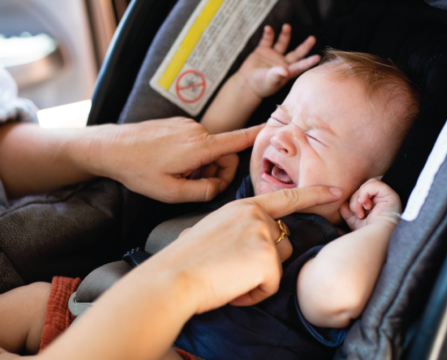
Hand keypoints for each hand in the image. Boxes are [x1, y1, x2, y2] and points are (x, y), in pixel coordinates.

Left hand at [87, 118, 262, 202]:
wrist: (111, 147)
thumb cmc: (138, 170)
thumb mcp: (171, 192)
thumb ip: (202, 192)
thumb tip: (217, 187)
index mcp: (199, 147)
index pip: (237, 139)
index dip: (257, 135)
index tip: (273, 128)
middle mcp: (197, 131)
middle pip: (224, 153)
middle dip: (217, 171)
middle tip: (195, 185)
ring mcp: (187, 125)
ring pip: (209, 149)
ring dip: (202, 165)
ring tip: (178, 175)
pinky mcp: (178, 124)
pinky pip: (196, 141)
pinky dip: (192, 156)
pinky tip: (172, 164)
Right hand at [161, 185, 341, 313]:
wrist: (173, 277)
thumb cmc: (187, 259)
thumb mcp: (212, 230)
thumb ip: (236, 229)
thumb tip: (243, 245)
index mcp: (243, 206)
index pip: (286, 197)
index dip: (314, 193)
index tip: (335, 190)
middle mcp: (257, 215)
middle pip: (284, 242)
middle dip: (267, 260)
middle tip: (234, 269)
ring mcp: (263, 234)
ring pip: (279, 264)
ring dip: (259, 277)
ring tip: (230, 278)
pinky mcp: (267, 257)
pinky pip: (272, 285)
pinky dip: (254, 293)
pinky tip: (233, 288)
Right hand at [237, 24, 320, 98]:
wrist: (247, 84)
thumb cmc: (260, 86)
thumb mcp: (270, 81)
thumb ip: (277, 75)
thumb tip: (286, 71)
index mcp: (287, 72)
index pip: (300, 66)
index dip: (309, 62)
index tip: (318, 57)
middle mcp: (283, 63)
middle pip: (297, 53)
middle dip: (305, 46)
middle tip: (313, 38)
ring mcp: (273, 56)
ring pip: (283, 43)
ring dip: (285, 35)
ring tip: (287, 26)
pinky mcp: (263, 51)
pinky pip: (267, 40)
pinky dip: (268, 34)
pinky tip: (268, 29)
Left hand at [339, 178, 401, 230]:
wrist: (376, 239)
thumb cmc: (368, 233)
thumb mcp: (354, 221)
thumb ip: (347, 211)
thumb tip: (342, 203)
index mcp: (376, 202)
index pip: (362, 190)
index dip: (355, 199)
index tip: (355, 214)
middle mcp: (384, 197)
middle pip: (363, 186)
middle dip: (355, 199)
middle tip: (358, 214)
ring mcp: (388, 195)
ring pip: (367, 184)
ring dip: (359, 198)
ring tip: (361, 213)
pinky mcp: (391, 194)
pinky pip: (374, 184)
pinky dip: (365, 192)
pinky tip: (365, 206)